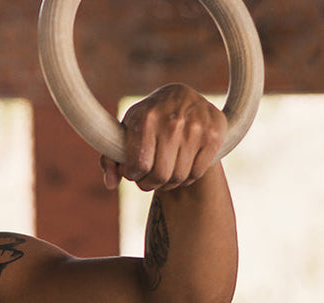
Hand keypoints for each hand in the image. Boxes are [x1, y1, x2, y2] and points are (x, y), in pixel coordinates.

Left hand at [102, 83, 227, 190]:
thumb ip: (110, 159)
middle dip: (148, 183)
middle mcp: (172, 121)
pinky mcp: (214, 135)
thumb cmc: (147, 119)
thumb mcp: (124, 131)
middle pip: (159, 175)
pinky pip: (197, 173)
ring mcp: (196, 128)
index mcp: (146, 119)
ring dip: (167, 183)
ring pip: (178, 177)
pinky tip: (179, 168)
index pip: (138, 166)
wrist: (180, 96)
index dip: (132, 175)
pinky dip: (186, 178)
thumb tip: (110, 184)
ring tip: (162, 173)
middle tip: (147, 178)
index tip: (132, 172)